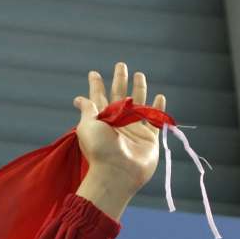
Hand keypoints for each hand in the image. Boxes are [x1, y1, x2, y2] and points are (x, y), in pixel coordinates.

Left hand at [73, 63, 164, 220]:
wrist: (117, 173)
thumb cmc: (99, 150)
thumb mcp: (87, 127)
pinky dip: (158, 108)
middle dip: (120, 80)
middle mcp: (117, 122)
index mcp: (101, 119)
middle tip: (121, 65)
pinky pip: (155, 119)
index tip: (93, 74)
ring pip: (139, 103)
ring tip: (139, 74)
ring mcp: (134, 129)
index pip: (98, 97)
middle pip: (119, 95)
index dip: (96, 85)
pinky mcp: (149, 138)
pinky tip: (159, 97)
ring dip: (139, 88)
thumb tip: (80, 99)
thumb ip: (88, 110)